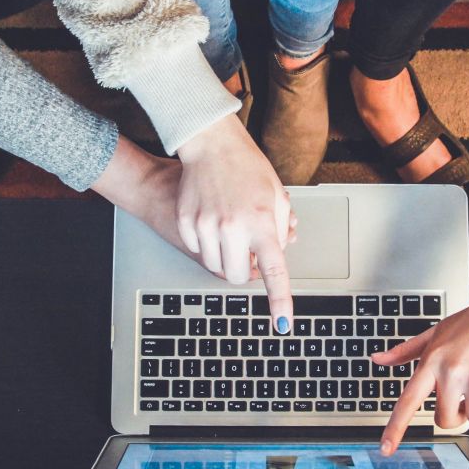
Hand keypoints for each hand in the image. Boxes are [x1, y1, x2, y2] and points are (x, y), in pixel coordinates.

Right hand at [176, 115, 296, 331]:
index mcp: (262, 222)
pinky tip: (212, 220)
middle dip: (244, 271)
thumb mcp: (276, 196)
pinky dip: (206, 244)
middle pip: (237, 276)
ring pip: (215, 266)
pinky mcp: (186, 222)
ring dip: (225, 257)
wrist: (211, 145)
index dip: (279, 301)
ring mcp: (206, 225)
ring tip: (231, 230)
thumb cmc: (247, 168)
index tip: (282, 324)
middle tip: (248, 251)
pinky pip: (197, 250)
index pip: (274, 271)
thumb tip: (277, 255)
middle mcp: (233, 227)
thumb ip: (280, 230)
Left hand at [372, 266, 468, 454]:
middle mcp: (453, 372)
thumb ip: (407, 350)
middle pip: (445, 420)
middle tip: (467, 391)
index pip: (409, 401)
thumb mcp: (438, 331)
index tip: (386, 448)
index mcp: (433, 360)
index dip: (395, 428)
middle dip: (456, 412)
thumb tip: (378, 360)